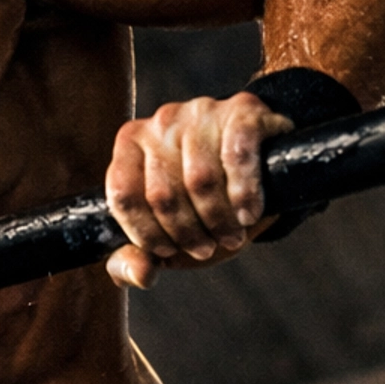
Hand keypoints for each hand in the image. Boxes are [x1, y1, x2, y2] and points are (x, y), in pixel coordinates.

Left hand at [104, 92, 291, 290]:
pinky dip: (244, 194)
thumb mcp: (167, 232)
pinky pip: (237, 156)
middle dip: (188, 233)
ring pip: (201, 180)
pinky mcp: (241, 109)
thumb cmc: (203, 201)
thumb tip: (139, 273)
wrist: (260, 160)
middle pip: (163, 194)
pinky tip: (248, 214)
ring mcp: (200, 111)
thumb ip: (138, 256)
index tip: (169, 251)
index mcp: (131, 144)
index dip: (146, 233)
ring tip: (231, 235)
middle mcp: (161, 122)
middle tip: (208, 248)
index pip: (124, 196)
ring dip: (219, 220)